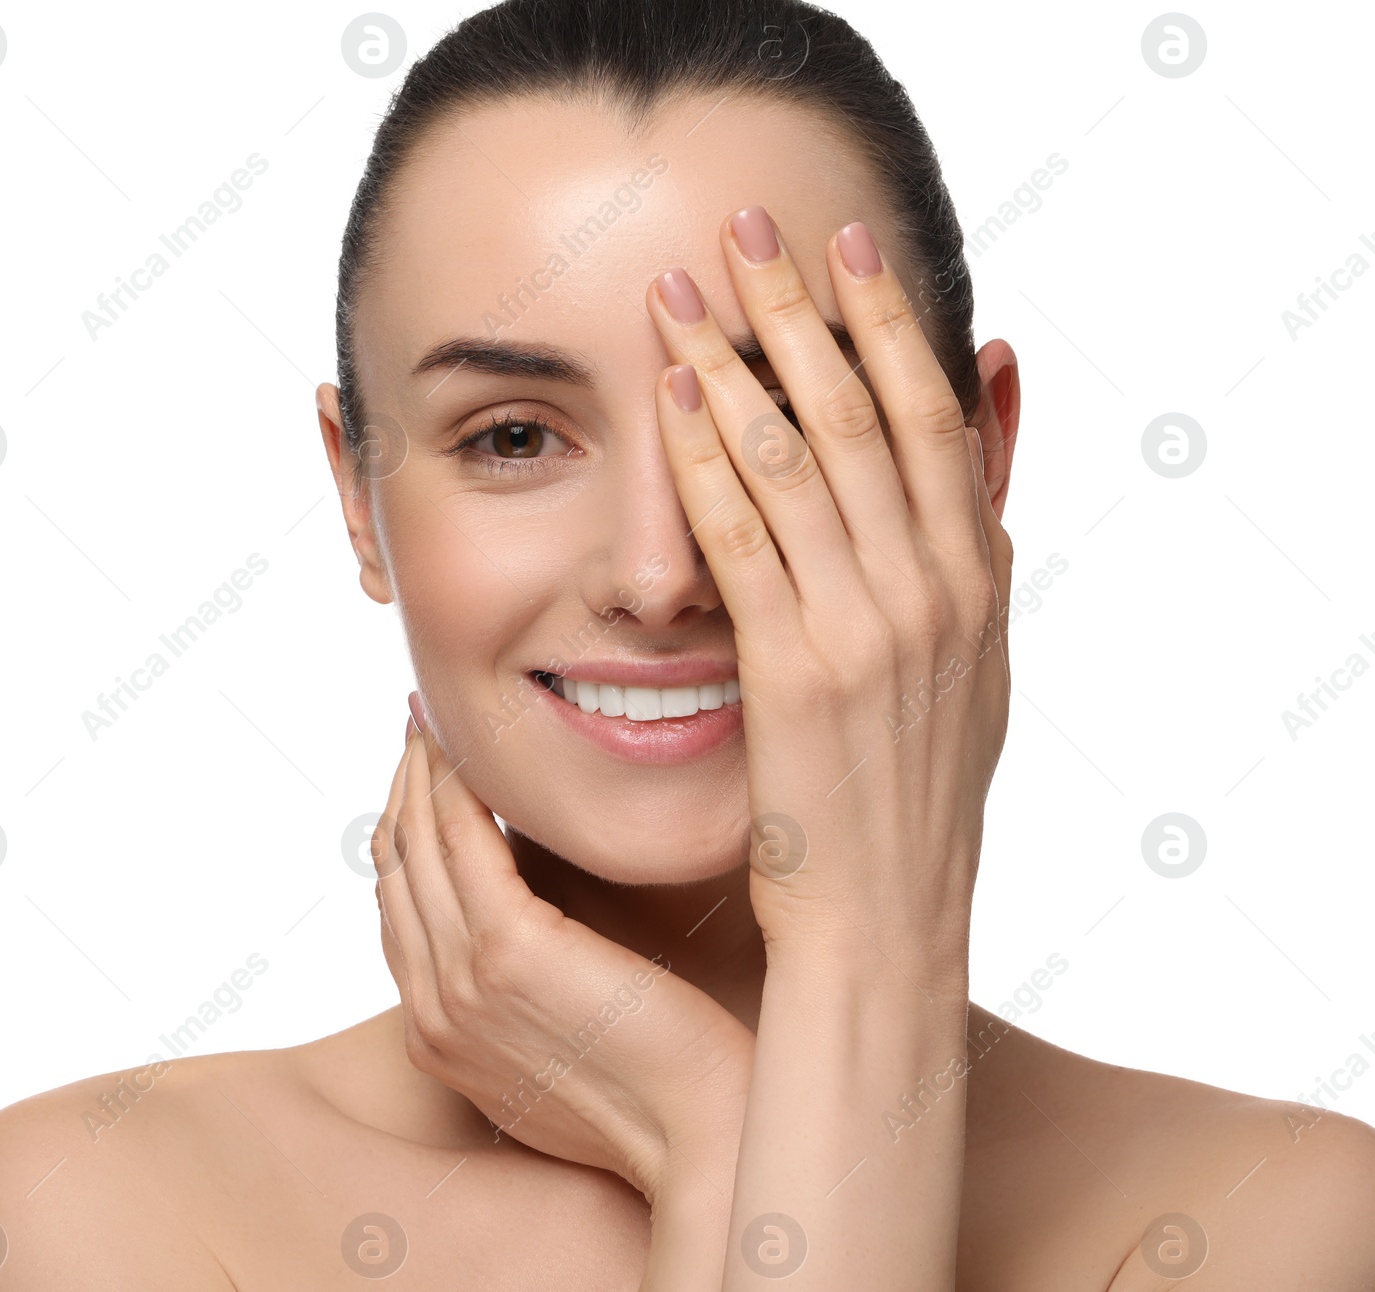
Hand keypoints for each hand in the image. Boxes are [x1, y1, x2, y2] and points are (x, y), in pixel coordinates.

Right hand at [371, 703, 752, 1200]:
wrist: (706, 1138)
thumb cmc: (661, 1088)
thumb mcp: (565, 1040)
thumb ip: (524, 984)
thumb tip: (528, 915)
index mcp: (437, 1033)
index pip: (397, 905)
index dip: (404, 828)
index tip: (426, 771)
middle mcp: (431, 1010)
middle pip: (394, 866)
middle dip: (405, 787)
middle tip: (425, 724)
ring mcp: (461, 982)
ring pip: (418, 843)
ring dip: (426, 771)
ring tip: (445, 721)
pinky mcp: (508, 952)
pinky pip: (463, 842)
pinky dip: (463, 786)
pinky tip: (480, 750)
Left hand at [647, 210, 1012, 978]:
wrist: (886, 926)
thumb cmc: (908, 806)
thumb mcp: (970, 676)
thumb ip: (965, 558)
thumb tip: (970, 448)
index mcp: (975, 583)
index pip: (931, 416)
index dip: (888, 321)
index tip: (846, 244)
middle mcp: (933, 590)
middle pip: (863, 410)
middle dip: (801, 309)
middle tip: (748, 224)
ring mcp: (869, 628)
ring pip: (800, 458)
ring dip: (737, 361)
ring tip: (684, 289)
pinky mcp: (797, 672)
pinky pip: (744, 539)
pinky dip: (706, 461)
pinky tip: (670, 399)